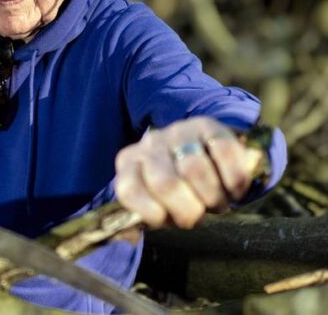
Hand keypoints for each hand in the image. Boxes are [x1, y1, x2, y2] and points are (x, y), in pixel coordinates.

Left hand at [114, 117, 252, 228]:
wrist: (203, 150)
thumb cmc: (176, 188)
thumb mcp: (155, 203)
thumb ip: (144, 219)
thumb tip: (130, 238)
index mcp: (129, 163)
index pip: (129, 191)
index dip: (152, 213)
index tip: (171, 221)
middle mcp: (150, 144)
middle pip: (166, 184)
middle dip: (189, 210)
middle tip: (200, 214)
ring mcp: (178, 132)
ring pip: (195, 170)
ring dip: (213, 197)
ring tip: (218, 203)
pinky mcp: (208, 125)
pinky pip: (224, 153)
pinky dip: (234, 180)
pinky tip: (234, 190)